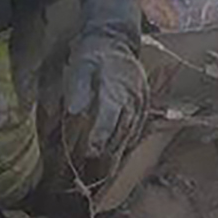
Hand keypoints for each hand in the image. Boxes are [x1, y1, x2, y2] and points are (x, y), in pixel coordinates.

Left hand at [61, 34, 147, 170]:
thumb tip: (75, 111)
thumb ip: (78, 88)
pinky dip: (126, 145)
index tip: (90, 153)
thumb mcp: (81, 65)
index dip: (99, 138)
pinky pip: (136, 130)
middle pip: (121, 134)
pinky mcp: (143, 105)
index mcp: (116, 89)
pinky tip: (116, 157)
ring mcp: (140, 103)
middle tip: (93, 179)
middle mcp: (132, 99)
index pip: (109, 119)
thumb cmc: (93, 54)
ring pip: (129, 135)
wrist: (116, 38)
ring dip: (117, 156)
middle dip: (107, 157)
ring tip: (104, 177)